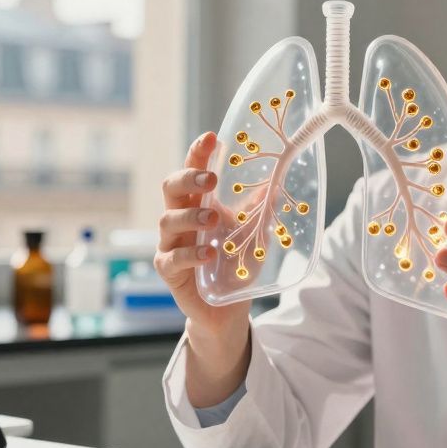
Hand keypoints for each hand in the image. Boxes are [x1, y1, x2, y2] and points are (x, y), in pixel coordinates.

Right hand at [153, 132, 251, 345]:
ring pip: (167, 220)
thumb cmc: (235, 264)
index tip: (211, 138)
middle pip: (171, 188)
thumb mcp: (253, 232)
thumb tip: (279, 181)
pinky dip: (189, 254)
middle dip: (188, 178)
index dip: (198, 153)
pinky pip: (171, 258)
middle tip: (210, 180)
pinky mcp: (169, 271)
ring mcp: (171, 244)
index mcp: (199, 202)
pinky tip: (208, 254)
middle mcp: (180, 219)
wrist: (226, 310)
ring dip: (190, 216)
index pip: (193, 171)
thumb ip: (260, 208)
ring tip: (212, 219)